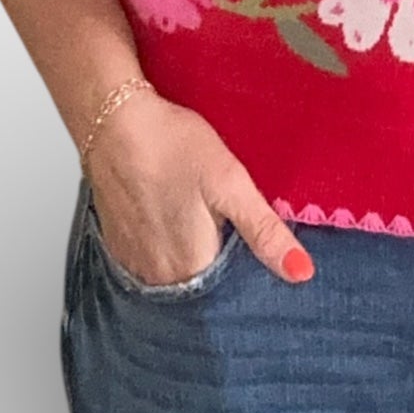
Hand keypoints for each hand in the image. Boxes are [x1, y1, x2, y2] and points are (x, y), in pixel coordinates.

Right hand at [85, 91, 314, 287]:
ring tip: (202, 217)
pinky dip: (168, 245)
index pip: (234, 291)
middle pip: (205, 284)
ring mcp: (135, 264)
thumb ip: (263, 231)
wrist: (113, 121)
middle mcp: (160, 278)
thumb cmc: (171, 146)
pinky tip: (174, 215)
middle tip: (229, 221)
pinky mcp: (119, 246)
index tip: (257, 243)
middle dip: (223, 261)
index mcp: (192, 268)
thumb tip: (301, 273)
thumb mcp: (230, 183)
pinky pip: (153, 260)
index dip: (250, 268)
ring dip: (194, 254)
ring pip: (179, 272)